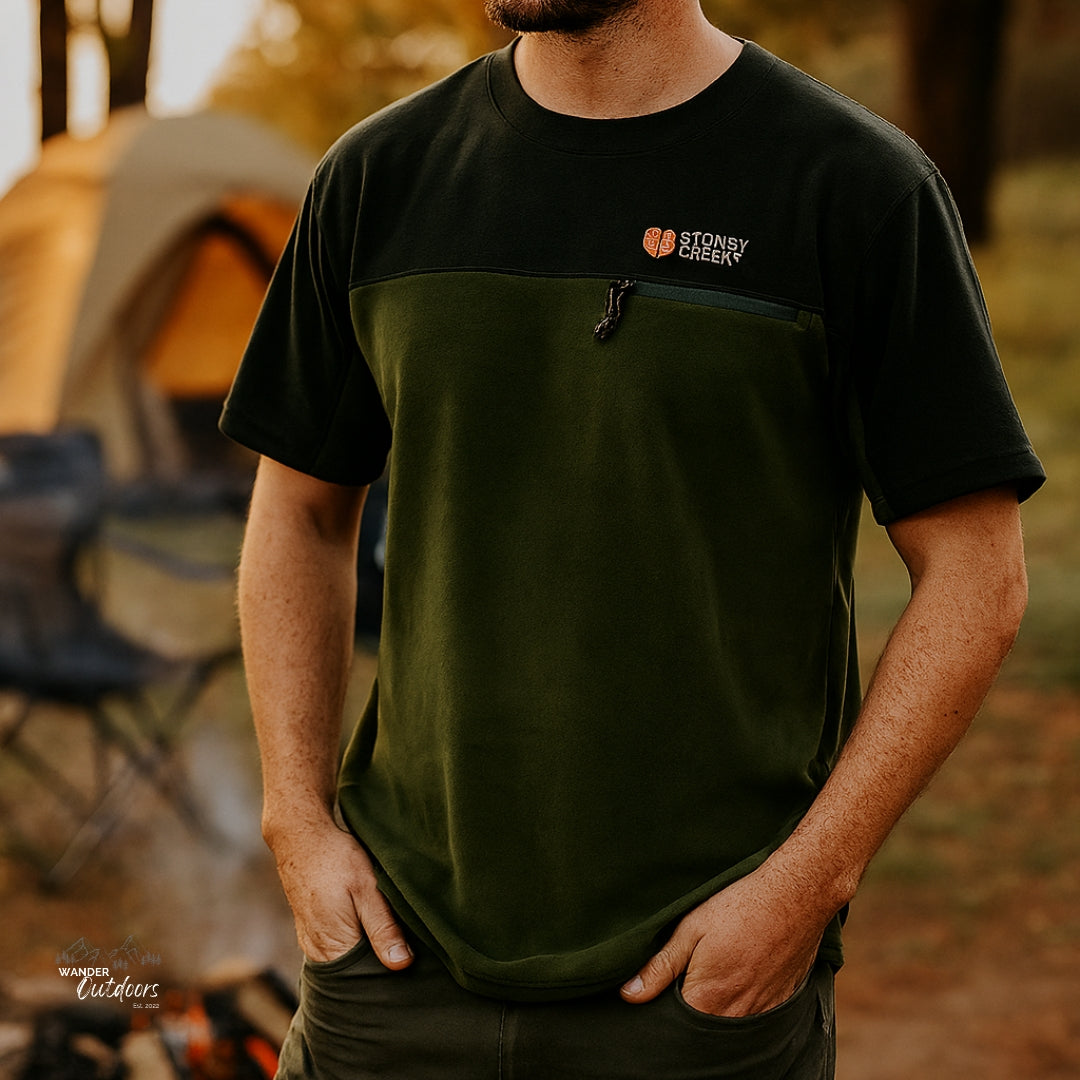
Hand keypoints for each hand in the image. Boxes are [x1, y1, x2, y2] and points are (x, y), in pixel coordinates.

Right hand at [269, 819, 413, 970]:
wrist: (302, 837)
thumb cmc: (336, 859)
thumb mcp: (367, 888)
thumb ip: (383, 928)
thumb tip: (401, 964)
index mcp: (333, 946)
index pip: (365, 980)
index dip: (389, 975)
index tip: (411, 964)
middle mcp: (317, 952)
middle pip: (354, 975)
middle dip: (379, 967)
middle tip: (406, 950)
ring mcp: (311, 943)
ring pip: (346, 963)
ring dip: (367, 955)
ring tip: (391, 938)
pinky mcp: (311, 932)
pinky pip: (336, 950)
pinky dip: (354, 945)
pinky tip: (370, 929)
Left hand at [620, 866, 828, 1017]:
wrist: (796, 896)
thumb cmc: (740, 906)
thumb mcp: (691, 928)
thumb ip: (661, 966)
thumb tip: (629, 994)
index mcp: (707, 999)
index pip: (675, 1026)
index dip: (663, 1012)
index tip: (659, 994)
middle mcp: (736, 1015)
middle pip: (702, 1031)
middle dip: (689, 1016)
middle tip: (685, 981)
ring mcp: (762, 1012)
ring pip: (729, 1027)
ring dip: (716, 1013)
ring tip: (712, 978)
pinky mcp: (781, 1003)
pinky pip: (755, 1020)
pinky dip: (742, 1009)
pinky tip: (738, 982)